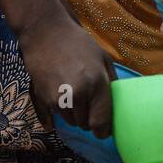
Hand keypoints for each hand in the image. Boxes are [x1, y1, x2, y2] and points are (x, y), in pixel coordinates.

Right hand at [17, 13, 113, 136]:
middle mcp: (77, 95)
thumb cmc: (78, 44)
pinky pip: (58, 116)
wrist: (45, 33)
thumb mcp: (104, 59)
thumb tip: (118, 106)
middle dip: (90, 118)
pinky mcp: (44, 98)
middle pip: (86, 125)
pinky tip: (63, 92)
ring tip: (76, 93)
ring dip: (76, 114)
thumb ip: (112, 84)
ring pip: (72, 122)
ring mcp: (58, 98)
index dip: (103, 130)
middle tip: (89, 101)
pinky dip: (63, 110)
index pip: (100, 123)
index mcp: (96, 84)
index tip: (104, 129)